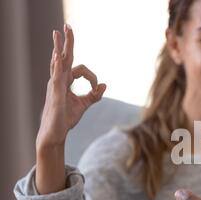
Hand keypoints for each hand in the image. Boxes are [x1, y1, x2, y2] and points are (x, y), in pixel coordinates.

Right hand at [36, 24, 106, 148]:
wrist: (56, 132)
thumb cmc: (66, 118)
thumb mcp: (84, 105)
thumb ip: (94, 95)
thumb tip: (104, 85)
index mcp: (66, 81)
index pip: (81, 70)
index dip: (92, 77)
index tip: (97, 88)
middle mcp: (59, 80)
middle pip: (64, 57)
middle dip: (67, 42)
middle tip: (67, 26)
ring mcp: (56, 85)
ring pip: (57, 62)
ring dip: (58, 47)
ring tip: (58, 33)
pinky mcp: (56, 93)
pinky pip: (56, 76)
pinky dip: (57, 66)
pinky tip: (58, 56)